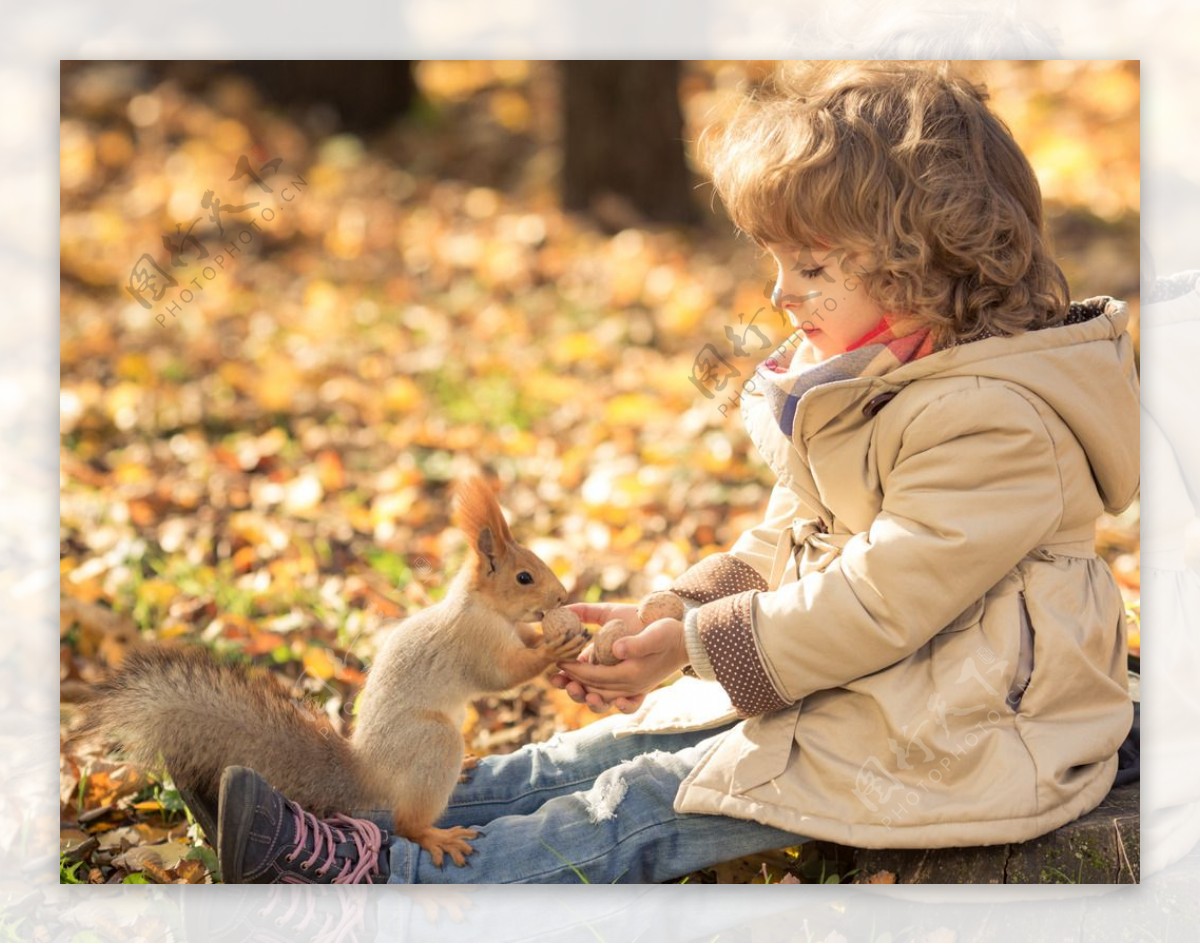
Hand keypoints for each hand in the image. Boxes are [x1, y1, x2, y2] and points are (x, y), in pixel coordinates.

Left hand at [553, 606, 688, 712]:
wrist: (691, 642)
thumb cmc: (671, 633)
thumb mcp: (655, 634)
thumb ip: (636, 644)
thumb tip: (615, 650)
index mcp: (631, 675)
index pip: (594, 676)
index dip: (574, 671)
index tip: (558, 662)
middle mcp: (631, 687)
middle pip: (595, 690)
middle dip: (573, 683)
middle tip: (554, 677)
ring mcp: (636, 689)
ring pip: (603, 697)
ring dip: (583, 694)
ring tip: (568, 687)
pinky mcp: (639, 687)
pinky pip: (619, 702)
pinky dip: (606, 701)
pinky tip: (595, 696)